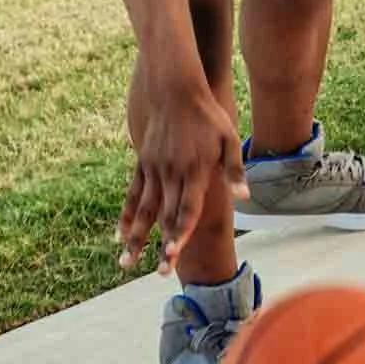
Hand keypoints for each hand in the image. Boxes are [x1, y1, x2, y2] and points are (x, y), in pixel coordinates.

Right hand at [117, 79, 244, 274]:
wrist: (175, 91)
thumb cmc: (208, 116)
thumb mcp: (229, 139)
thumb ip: (234, 170)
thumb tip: (245, 197)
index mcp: (194, 170)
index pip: (187, 209)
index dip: (181, 233)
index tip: (173, 254)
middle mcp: (171, 173)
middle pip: (165, 216)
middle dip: (162, 246)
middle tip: (159, 273)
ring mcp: (154, 169)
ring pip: (143, 210)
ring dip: (135, 238)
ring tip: (126, 263)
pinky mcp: (143, 163)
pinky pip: (132, 194)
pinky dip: (126, 215)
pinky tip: (119, 234)